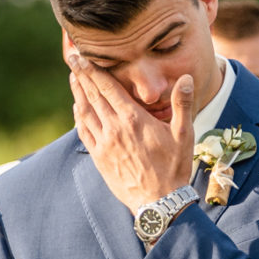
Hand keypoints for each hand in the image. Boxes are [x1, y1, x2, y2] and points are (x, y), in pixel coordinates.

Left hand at [66, 48, 194, 211]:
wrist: (159, 202)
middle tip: (72, 57)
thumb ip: (183, 104)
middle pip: (93, 95)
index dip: (92, 69)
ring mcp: (105, 144)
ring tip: (72, 78)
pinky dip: (79, 117)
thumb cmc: (174, 168)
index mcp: (133, 119)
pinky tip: (78, 109)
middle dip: (81, 75)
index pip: (108, 87)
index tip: (82, 55)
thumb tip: (186, 79)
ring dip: (78, 93)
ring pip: (85, 112)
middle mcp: (115, 129)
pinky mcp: (100, 158)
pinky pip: (84, 132)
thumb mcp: (184, 135)